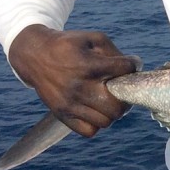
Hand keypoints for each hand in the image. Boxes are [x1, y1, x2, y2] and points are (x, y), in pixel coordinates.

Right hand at [8, 24, 138, 137]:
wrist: (35, 55)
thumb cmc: (69, 45)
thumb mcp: (92, 38)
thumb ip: (115, 52)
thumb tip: (134, 66)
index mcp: (89, 65)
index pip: (124, 70)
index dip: (131, 66)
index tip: (129, 64)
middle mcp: (80, 87)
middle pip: (117, 106)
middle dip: (126, 97)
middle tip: (122, 90)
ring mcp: (70, 104)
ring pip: (105, 121)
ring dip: (112, 112)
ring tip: (110, 101)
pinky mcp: (62, 114)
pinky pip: (88, 131)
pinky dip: (97, 123)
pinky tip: (96, 110)